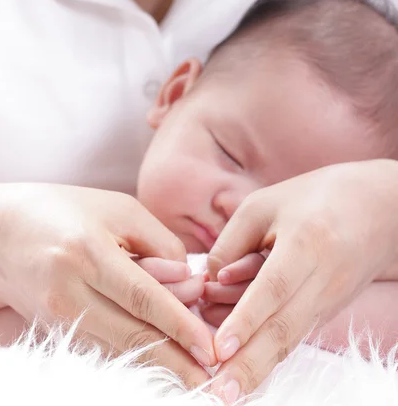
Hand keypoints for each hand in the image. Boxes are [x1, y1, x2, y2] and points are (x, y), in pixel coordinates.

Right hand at [0, 183, 215, 385]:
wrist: (4, 227)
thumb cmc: (69, 209)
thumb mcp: (121, 210)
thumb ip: (160, 242)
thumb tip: (190, 281)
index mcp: (89, 252)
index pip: (143, 298)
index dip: (180, 325)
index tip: (210, 348)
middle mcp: (70, 290)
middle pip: (132, 334)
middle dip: (176, 361)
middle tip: (213, 378)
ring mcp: (57, 314)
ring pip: (117, 348)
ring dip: (158, 363)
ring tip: (194, 375)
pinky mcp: (53, 326)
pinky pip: (100, 346)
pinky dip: (132, 355)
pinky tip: (159, 360)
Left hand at [207, 160, 397, 401]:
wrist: (376, 208)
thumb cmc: (313, 198)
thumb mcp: (265, 204)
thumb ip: (231, 241)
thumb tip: (207, 282)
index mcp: (308, 242)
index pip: (274, 287)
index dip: (246, 319)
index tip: (219, 348)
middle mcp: (323, 278)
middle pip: (284, 327)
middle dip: (249, 365)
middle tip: (217, 394)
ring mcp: (329, 300)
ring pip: (290, 340)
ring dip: (258, 370)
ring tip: (227, 394)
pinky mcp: (327, 310)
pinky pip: (295, 335)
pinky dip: (270, 356)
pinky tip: (248, 374)